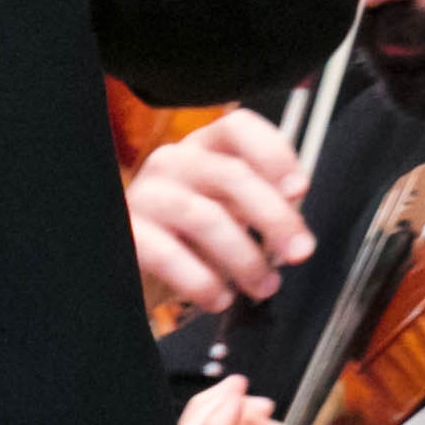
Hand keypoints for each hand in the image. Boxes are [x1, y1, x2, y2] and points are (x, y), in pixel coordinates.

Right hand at [129, 110, 312, 314]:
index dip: (273, 154)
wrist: (141, 268)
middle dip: (275, 218)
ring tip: (262, 286)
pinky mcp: (126, 232)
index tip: (298, 189)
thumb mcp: (232, 212)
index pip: (237, 127)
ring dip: (245, 258)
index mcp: (202, 149)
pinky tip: (218, 297)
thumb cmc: (192, 239)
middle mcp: (171, 163)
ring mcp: (145, 196)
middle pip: (231, 174)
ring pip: (204, 217)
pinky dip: (201, 282)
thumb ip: (264, 207)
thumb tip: (295, 231)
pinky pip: (168, 255)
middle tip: (298, 252)